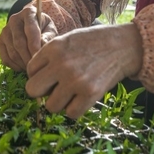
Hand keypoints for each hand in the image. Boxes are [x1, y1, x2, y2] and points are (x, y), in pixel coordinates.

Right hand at [0, 5, 57, 70]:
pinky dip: (15, 66)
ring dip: (23, 63)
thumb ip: (48, 37)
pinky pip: (5, 58)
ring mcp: (5, 30)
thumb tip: (41, 48)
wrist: (32, 27)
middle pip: (19, 43)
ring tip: (32, 68)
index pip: (30, 30)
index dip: (35, 45)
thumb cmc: (44, 29)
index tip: (40, 57)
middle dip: (29, 57)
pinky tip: (23, 67)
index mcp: (29, 12)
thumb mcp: (50, 30)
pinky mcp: (0, 41)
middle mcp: (14, 19)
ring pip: (12, 52)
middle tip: (37, 67)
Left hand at [25, 24, 143, 118]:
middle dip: (41, 92)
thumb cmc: (94, 42)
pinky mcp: (90, 94)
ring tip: (70, 93)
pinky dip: (75, 109)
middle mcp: (61, 65)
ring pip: (51, 106)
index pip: (29, 71)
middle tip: (53, 88)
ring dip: (59, 103)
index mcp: (53, 48)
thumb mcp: (67, 39)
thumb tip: (36, 79)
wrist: (124, 46)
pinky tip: (81, 99)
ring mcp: (75, 80)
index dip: (38, 75)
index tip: (50, 75)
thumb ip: (49, 56)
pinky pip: (71, 113)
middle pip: (32, 90)